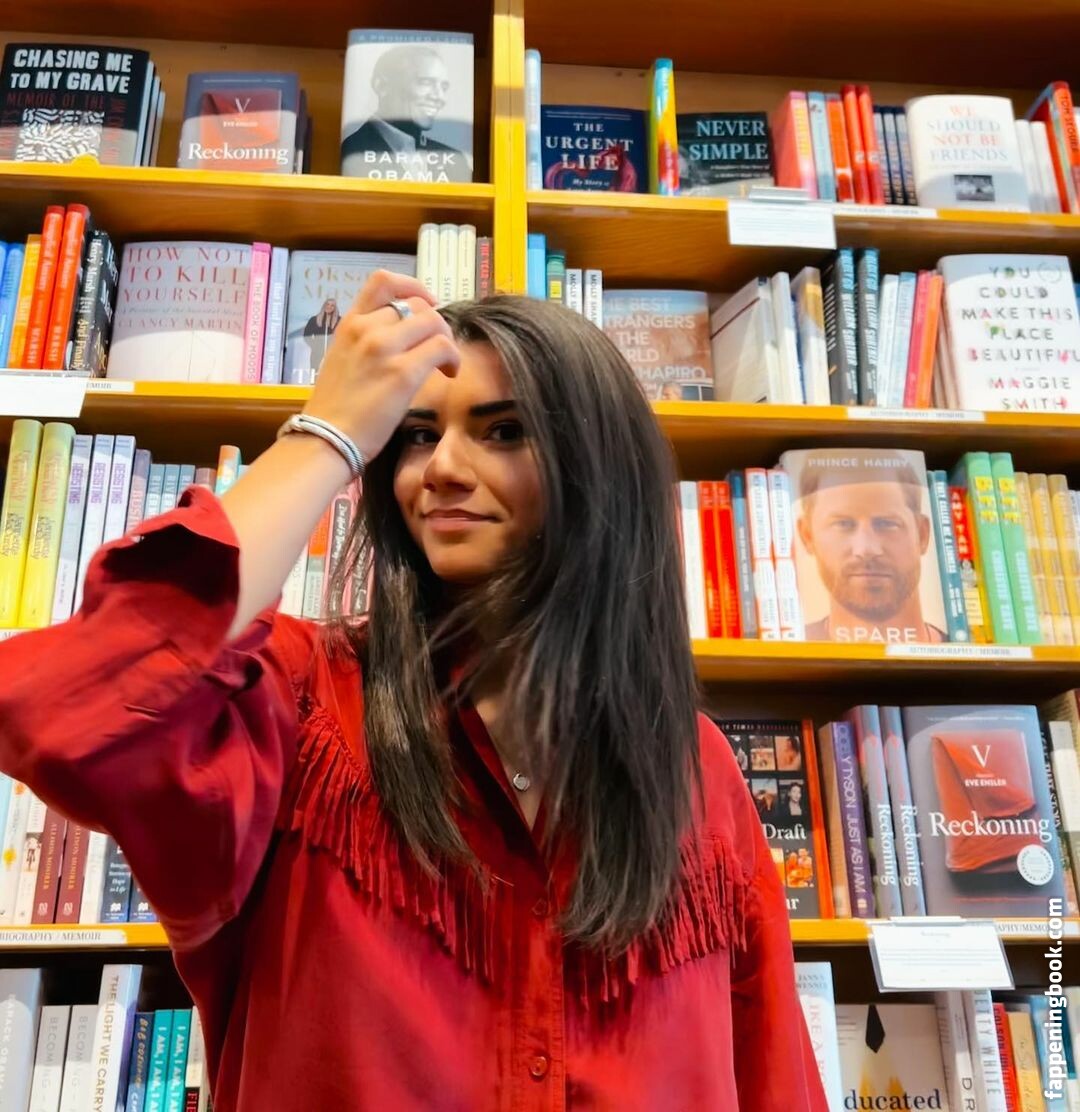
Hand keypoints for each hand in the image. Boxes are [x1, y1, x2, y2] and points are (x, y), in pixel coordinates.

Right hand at [301, 270, 460, 461]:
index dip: (413, 286)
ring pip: (433, 321)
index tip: (427, 303)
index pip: (383, 282)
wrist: (326, 439)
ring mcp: (384, 348)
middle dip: (435, 323)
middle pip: (417, 304)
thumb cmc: (334, 410)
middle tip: (438, 347)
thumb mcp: (343, 361)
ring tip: (446, 363)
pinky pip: (442, 347)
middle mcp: (366, 329)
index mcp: (349, 325)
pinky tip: (449, 373)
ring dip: (447, 339)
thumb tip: (400, 342)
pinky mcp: (403, 373)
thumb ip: (366, 344)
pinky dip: (453, 357)